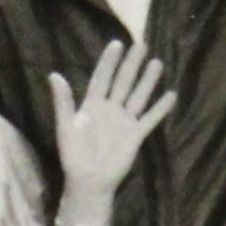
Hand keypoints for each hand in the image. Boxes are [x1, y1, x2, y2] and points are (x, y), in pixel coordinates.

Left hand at [45, 40, 175, 203]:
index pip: (102, 78)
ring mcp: (124, 121)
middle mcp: (110, 109)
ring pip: (138, 96)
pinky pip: (150, 118)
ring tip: (158, 63)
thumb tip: (54, 75)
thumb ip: (63, 101)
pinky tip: (171, 95)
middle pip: (123, 82)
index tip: (117, 44)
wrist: (89, 181)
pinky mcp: (136, 135)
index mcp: (92, 105)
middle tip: (141, 44)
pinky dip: (160, 108)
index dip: (109, 62)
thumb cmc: (73, 155)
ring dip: (148, 81)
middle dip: (132, 64)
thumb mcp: (65, 127)